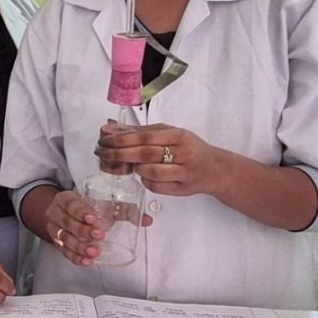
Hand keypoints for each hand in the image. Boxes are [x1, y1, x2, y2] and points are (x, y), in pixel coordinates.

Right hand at [44, 190, 152, 265]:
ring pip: (64, 239)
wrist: (64, 214)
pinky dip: (76, 258)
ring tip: (94, 251)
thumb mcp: (99, 204)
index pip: (70, 204)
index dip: (80, 211)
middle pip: (66, 223)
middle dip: (83, 230)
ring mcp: (55, 230)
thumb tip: (146, 220)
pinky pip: (65, 252)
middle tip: (99, 235)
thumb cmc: (84, 208)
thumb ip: (123, 210)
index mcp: (65, 200)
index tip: (93, 218)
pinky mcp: (58, 244)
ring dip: (80, 246)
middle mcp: (57, 214)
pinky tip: (87, 260)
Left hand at [95, 123, 223, 196]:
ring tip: (129, 165)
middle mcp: (183, 152)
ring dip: (135, 168)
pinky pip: (156, 186)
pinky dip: (146, 181)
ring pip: (150, 172)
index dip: (121, 139)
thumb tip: (111, 129)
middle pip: (145, 154)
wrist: (215, 169)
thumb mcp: (169, 134)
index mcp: (178, 135)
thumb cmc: (188, 148)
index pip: (145, 136)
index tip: (104, 140)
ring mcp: (184, 172)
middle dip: (119, 153)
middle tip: (102, 153)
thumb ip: (141, 132)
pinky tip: (144, 175)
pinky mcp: (182, 189)